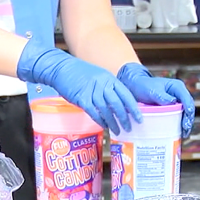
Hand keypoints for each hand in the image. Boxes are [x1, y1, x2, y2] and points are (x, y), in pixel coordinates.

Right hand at [17, 40, 140, 135]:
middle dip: (125, 118)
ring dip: (113, 122)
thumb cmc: (78, 73)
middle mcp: (102, 84)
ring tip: (118, 131)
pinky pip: (94, 112)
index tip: (139, 118)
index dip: (133, 107)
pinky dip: (100, 120)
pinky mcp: (81, 98)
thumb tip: (118, 104)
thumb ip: (107, 88)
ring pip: (107, 110)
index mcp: (109, 78)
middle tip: (129, 127)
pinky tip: (105, 126)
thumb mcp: (98, 76)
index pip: (126, 94)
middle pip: (118, 103)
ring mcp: (92, 91)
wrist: (61, 68)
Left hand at [117, 62, 195, 137]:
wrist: (135, 88)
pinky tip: (178, 133)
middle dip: (188, 119)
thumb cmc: (143, 86)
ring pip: (185, 113)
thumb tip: (171, 102)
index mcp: (177, 87)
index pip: (187, 99)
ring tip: (184, 134)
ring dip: (185, 123)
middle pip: (188, 108)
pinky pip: (178, 116)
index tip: (186, 121)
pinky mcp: (172, 108)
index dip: (189, 110)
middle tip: (185, 130)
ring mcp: (176, 102)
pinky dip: (179, 124)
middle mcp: (179, 94)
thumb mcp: (151, 90)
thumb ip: (161, 96)